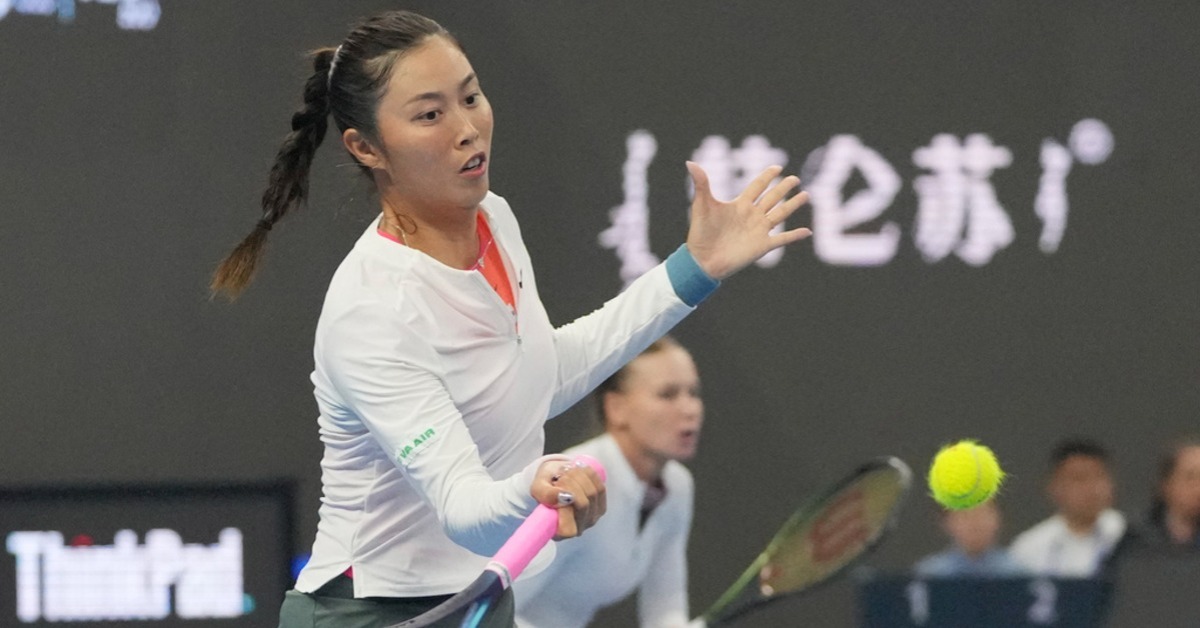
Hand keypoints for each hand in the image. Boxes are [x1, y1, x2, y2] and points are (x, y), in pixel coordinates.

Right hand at [532, 459, 606, 538]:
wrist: (557, 477)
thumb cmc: (546, 486)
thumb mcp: (538, 487)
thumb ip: (545, 494)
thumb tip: (563, 497)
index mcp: (557, 532)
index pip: (568, 529)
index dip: (565, 507)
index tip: (557, 486)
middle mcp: (576, 530)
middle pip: (582, 504)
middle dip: (570, 483)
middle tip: (559, 476)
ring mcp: (591, 520)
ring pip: (592, 493)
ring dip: (579, 477)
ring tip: (567, 473)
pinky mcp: (601, 509)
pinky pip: (600, 488)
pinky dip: (589, 476)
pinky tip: (578, 472)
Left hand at [684, 161, 811, 279]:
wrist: (703, 259)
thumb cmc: (700, 233)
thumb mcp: (701, 205)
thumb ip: (701, 184)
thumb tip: (690, 162)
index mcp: (740, 204)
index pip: (757, 186)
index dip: (767, 176)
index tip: (777, 167)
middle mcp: (752, 215)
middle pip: (772, 198)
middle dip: (784, 188)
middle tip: (795, 178)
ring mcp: (758, 230)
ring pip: (780, 214)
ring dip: (793, 205)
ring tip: (805, 195)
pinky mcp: (762, 245)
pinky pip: (782, 239)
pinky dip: (794, 236)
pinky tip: (807, 231)